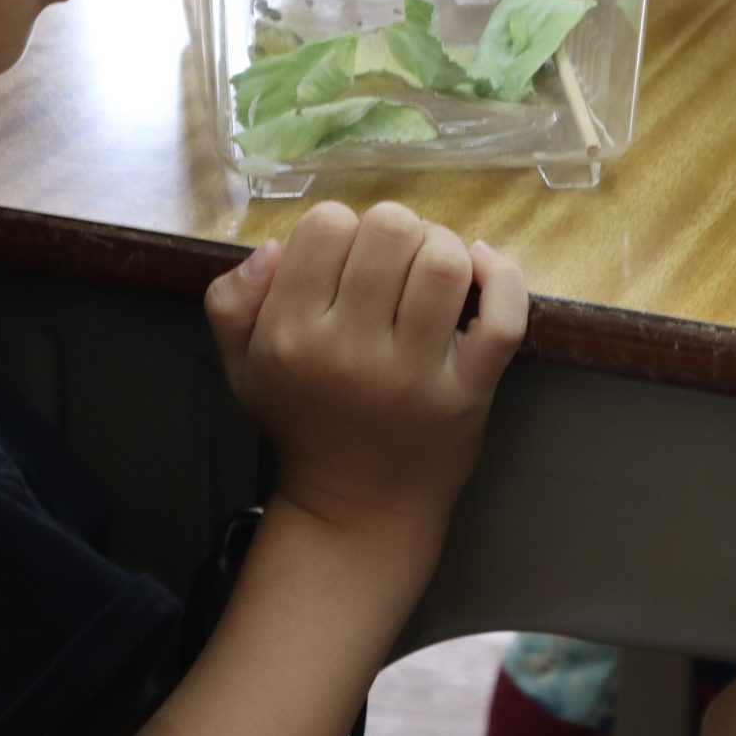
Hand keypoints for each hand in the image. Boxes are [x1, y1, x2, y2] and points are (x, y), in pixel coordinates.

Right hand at [205, 202, 527, 543]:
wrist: (357, 508)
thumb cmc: (303, 422)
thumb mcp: (241, 366)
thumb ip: (232, 301)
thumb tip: (275, 247)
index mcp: (290, 336)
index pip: (326, 226)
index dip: (340, 226)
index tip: (345, 256)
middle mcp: (350, 351)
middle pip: (391, 232)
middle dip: (395, 229)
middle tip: (394, 259)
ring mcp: (414, 373)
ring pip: (446, 264)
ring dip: (444, 247)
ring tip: (432, 268)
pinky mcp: (468, 391)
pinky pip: (503, 317)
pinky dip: (503, 278)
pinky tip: (483, 269)